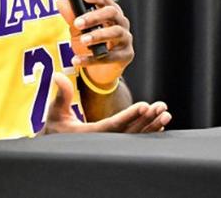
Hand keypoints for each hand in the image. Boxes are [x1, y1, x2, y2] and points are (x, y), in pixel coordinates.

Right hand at [39, 73, 170, 133]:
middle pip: (129, 131)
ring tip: (165, 114)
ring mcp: (110, 145)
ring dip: (151, 125)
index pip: (113, 125)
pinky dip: (148, 131)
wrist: (56, 145)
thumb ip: (61, 94)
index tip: (144, 106)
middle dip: (146, 119)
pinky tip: (161, 124)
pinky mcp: (114, 144)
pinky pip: (134, 139)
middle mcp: (102, 143)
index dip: (129, 116)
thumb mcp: (55, 110)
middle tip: (161, 107)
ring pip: (135, 136)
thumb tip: (58, 75)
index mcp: (89, 135)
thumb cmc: (55, 127)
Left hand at [57, 0, 133, 87]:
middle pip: (112, 13)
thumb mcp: (78, 30)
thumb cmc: (90, 45)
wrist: (97, 71)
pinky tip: (77, 60)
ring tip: (83, 40)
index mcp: (110, 13)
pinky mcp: (126, 55)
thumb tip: (61, 2)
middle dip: (94, 16)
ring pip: (115, 32)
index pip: (106, 0)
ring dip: (97, 35)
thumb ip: (71, 17)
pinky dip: (92, 59)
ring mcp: (126, 39)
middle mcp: (121, 23)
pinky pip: (110, 57)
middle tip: (78, 23)